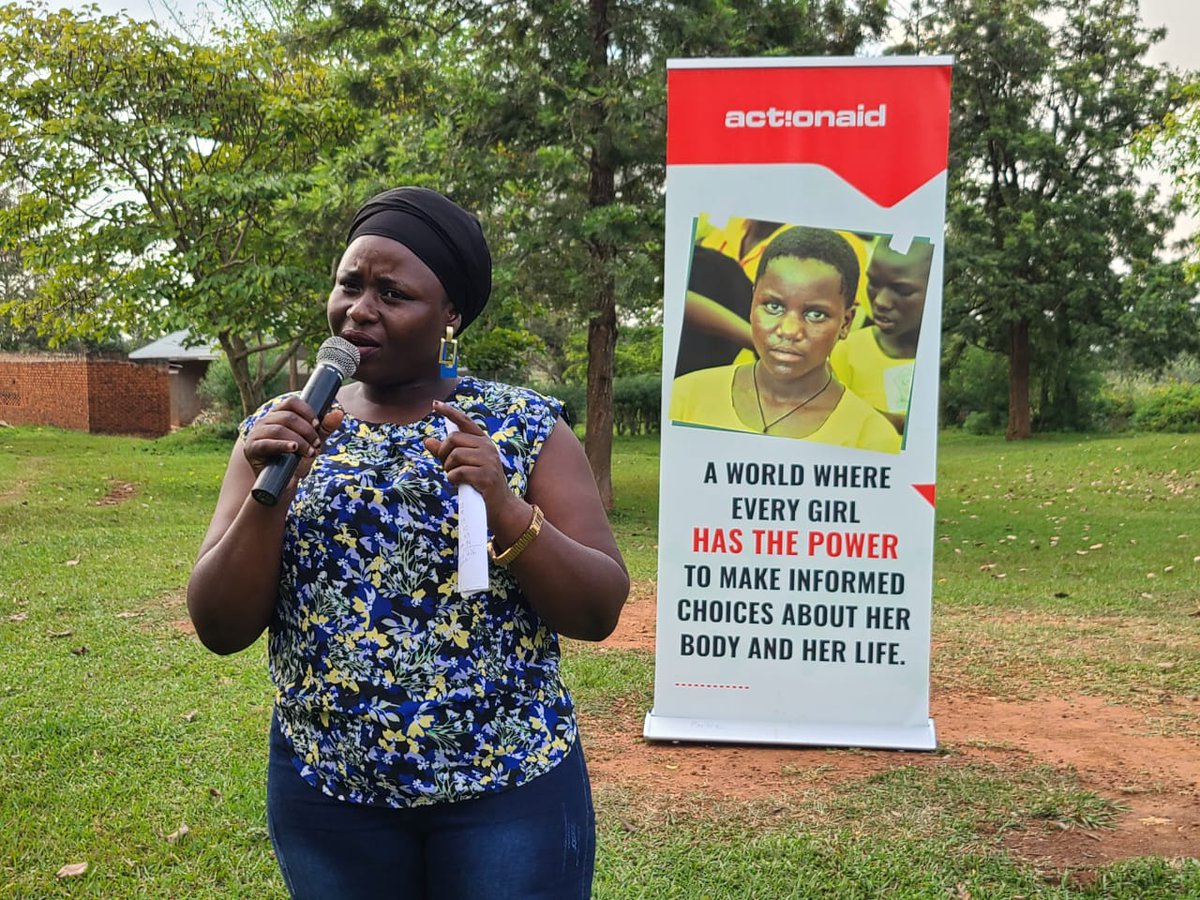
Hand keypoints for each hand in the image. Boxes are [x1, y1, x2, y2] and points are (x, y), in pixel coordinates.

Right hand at [242, 395, 343, 482]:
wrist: (282, 484)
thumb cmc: (295, 460)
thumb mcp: (313, 442)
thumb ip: (324, 428)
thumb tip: (339, 412)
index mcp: (278, 415)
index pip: (291, 402)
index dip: (306, 411)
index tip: (317, 425)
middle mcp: (265, 421)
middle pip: (288, 416)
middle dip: (307, 430)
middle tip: (316, 445)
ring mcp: (256, 434)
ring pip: (279, 429)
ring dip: (300, 440)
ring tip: (310, 452)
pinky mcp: (252, 449)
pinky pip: (266, 443)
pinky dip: (282, 445)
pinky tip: (294, 449)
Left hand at [424, 400, 524, 523]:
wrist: (499, 505)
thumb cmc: (478, 483)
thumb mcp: (462, 465)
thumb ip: (446, 453)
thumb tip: (427, 441)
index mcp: (482, 441)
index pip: (464, 422)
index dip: (449, 412)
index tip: (434, 404)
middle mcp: (488, 447)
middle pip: (454, 439)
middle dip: (443, 453)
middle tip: (446, 466)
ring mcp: (489, 461)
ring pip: (455, 456)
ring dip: (448, 469)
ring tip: (456, 477)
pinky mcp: (486, 476)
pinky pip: (457, 472)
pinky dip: (453, 479)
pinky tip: (459, 484)